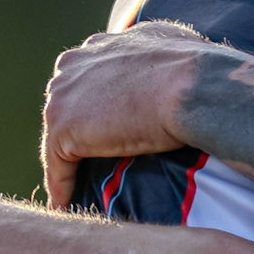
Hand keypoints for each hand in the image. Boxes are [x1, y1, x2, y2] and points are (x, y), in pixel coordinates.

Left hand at [41, 22, 211, 208]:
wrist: (192, 88)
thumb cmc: (196, 72)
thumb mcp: (173, 45)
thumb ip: (154, 52)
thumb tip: (167, 64)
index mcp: (99, 46)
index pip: (85, 82)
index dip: (94, 110)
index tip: (104, 135)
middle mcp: (74, 64)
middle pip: (66, 108)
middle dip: (76, 136)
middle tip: (90, 169)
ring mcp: (64, 96)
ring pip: (59, 139)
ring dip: (68, 166)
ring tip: (76, 195)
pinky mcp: (63, 128)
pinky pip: (57, 167)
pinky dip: (62, 189)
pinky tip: (67, 209)